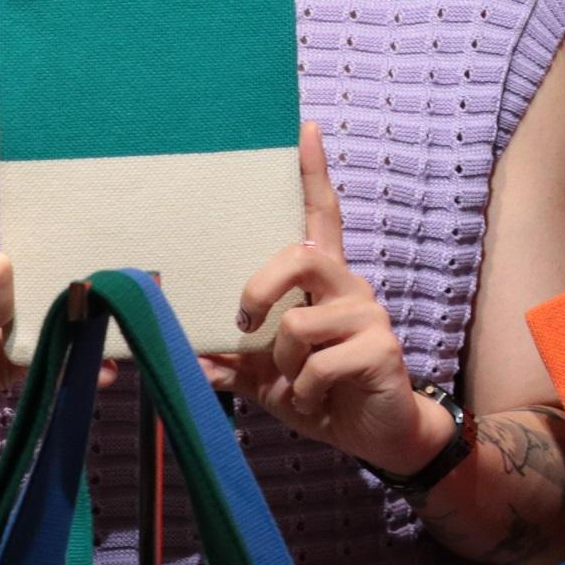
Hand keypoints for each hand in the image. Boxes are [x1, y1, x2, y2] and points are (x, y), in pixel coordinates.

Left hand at [207, 123, 444, 476]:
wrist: (378, 437)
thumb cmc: (323, 394)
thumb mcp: (269, 377)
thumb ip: (233, 362)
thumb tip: (185, 356)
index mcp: (323, 284)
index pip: (321, 215)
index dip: (313, 172)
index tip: (304, 128)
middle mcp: (349, 287)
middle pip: (301, 255)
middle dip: (260, 289)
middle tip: (246, 322)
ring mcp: (368, 315)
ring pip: (298, 324)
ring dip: (283, 366)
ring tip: (300, 385)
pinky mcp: (380, 348)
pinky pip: (315, 366)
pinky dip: (304, 393)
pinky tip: (320, 401)